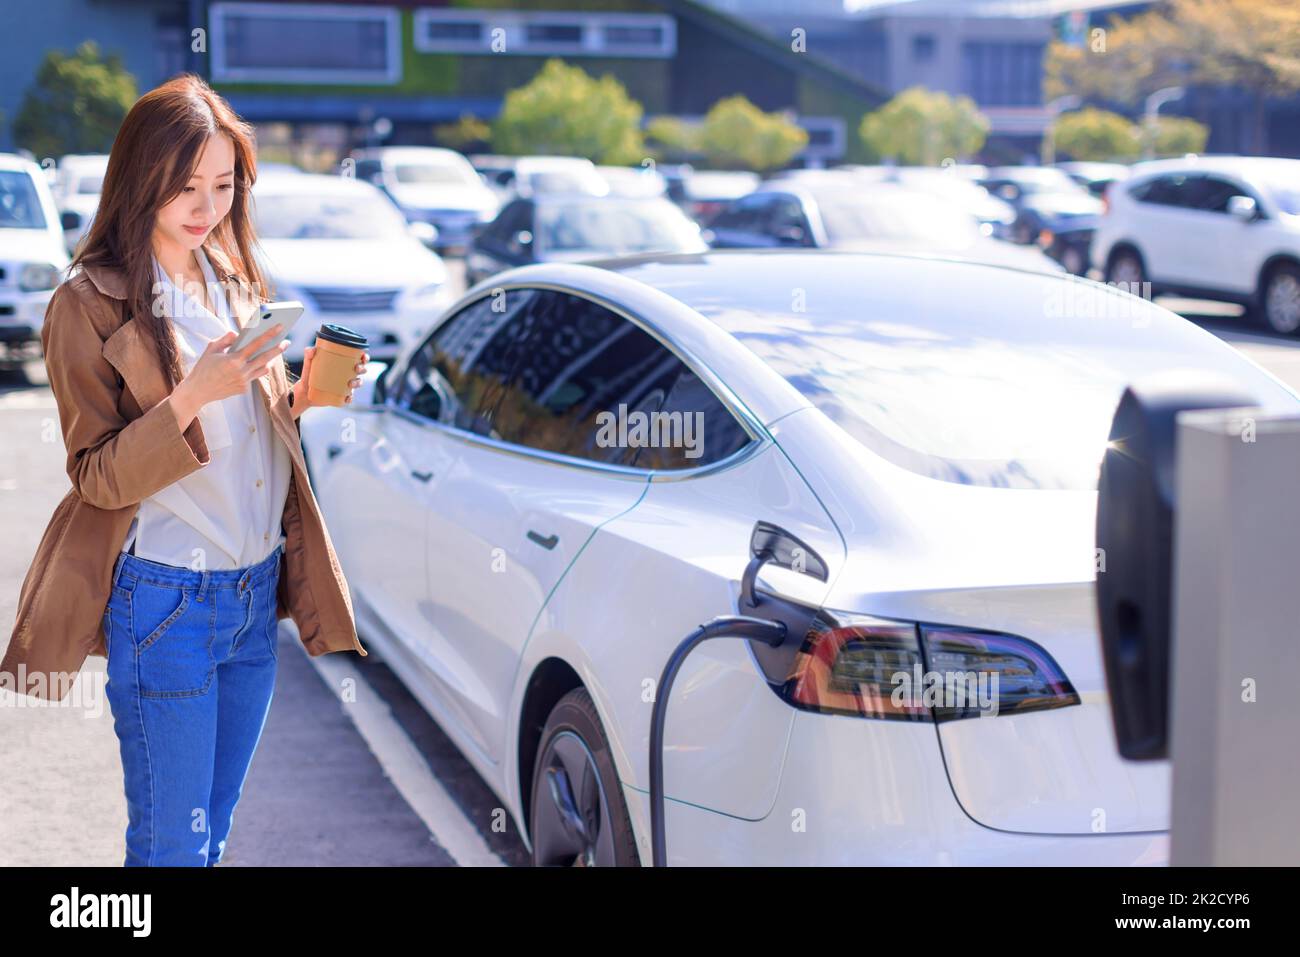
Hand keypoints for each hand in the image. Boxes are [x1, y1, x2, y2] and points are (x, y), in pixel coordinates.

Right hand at [171, 326, 287, 428]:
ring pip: (263, 369)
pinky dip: (256, 369)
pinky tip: (259, 364)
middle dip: (278, 349)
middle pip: (265, 358)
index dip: (269, 334)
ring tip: (276, 352)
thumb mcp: (211, 348)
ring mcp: (244, 381)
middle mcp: (241, 371)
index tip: (280, 327)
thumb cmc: (203, 367)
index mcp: (234, 359)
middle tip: (287, 342)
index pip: (255, 344)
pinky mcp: (244, 389)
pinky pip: (254, 377)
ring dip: (270, 360)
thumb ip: (225, 339)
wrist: (198, 391)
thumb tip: (237, 333)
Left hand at [290, 345, 369, 418]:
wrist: (304, 391)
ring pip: (358, 384)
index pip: (358, 359)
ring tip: (350, 383)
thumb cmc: (309, 374)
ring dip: (358, 383)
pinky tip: (347, 397)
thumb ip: (308, 354)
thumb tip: (312, 350)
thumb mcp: (308, 363)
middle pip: (361, 371)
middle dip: (363, 369)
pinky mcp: (341, 396)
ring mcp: (345, 386)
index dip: (364, 358)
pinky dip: (350, 398)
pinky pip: (349, 398)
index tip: (363, 357)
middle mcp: (347, 374)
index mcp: (343, 364)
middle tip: (356, 368)